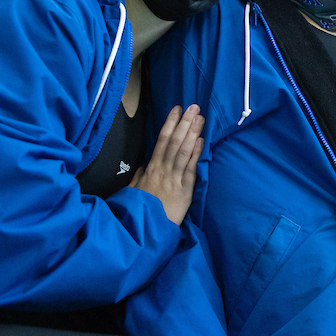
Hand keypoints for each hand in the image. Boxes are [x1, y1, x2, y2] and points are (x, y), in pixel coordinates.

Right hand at [129, 104, 202, 224]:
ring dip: (193, 133)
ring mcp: (174, 179)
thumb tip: (146, 163)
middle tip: (194, 107)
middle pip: (175, 141)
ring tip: (200, 118)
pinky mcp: (184, 190)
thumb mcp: (134, 190)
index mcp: (151, 168)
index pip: (162, 140)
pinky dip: (196, 154)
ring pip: (184, 151)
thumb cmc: (139, 210)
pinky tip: (201, 141)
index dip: (170, 123)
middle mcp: (163, 170)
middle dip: (184, 123)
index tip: (176, 109)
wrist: (144, 229)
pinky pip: (190, 168)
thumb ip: (141, 175)